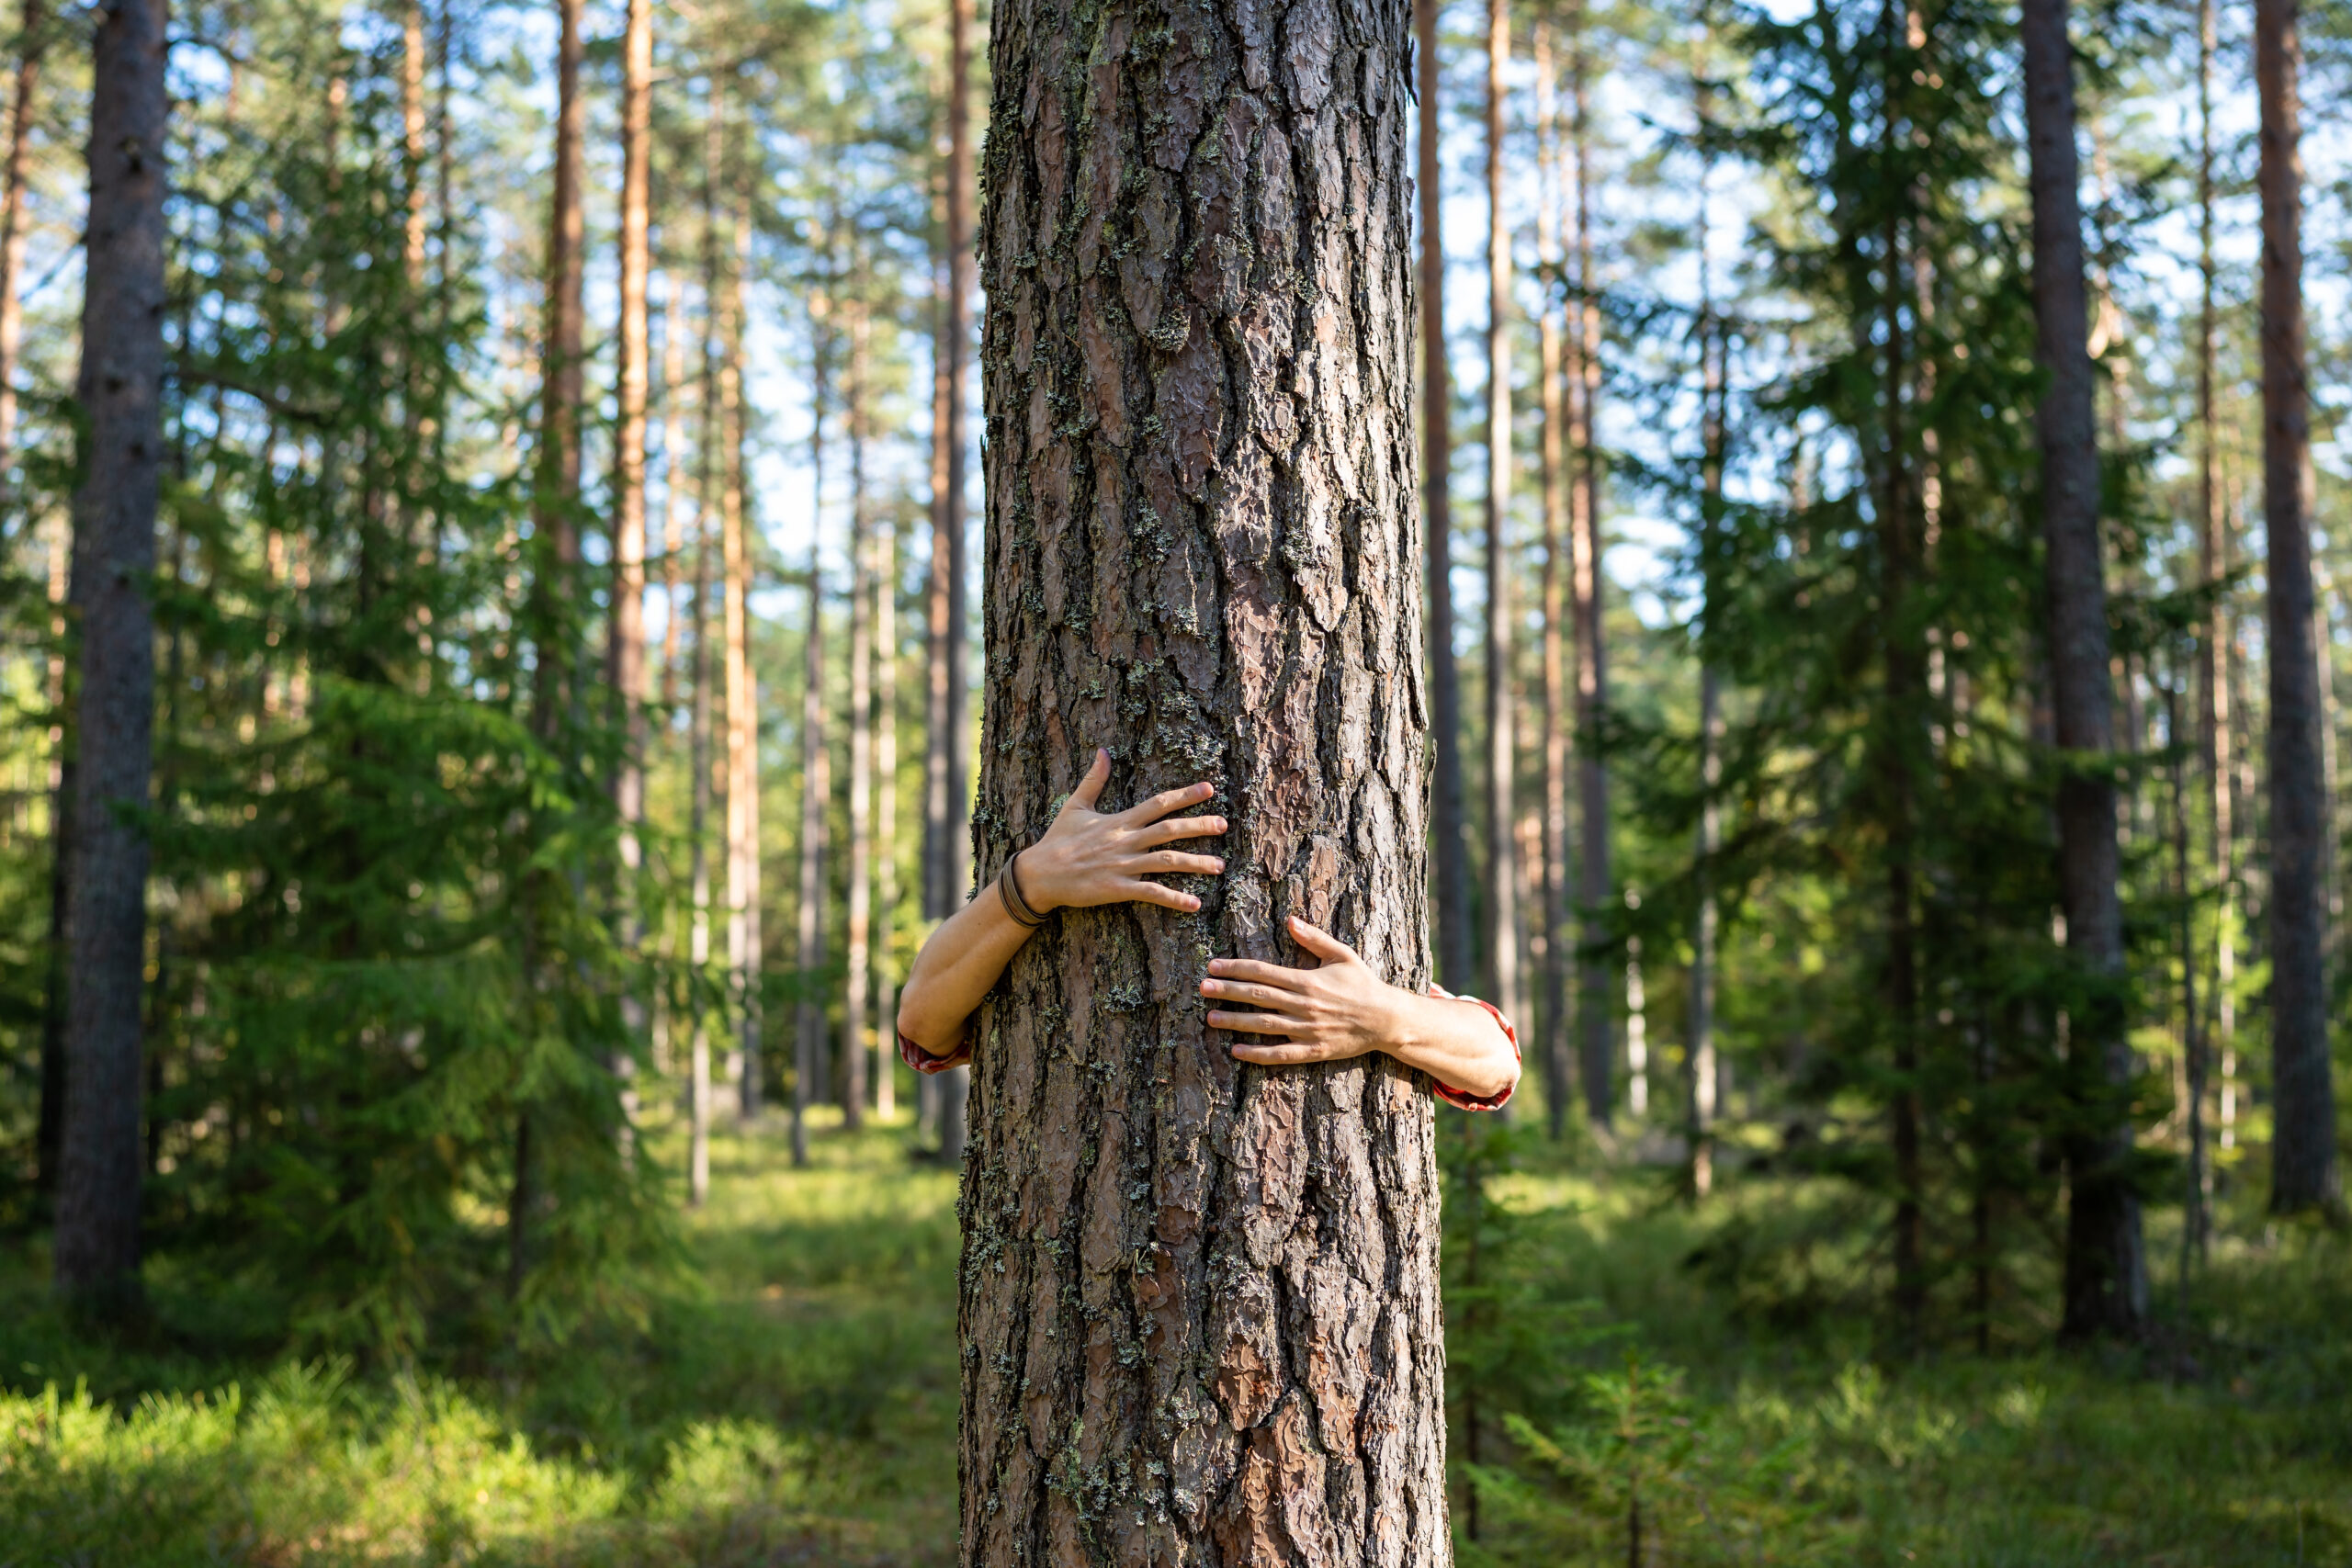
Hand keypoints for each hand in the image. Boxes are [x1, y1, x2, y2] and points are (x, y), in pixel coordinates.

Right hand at [1015, 749, 1227, 914]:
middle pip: (1169, 830)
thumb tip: (1103, 751)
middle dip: (1199, 826)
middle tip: (1224, 825)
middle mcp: (1125, 841)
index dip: (1185, 795)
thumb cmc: (1057, 840)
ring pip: (1166, 862)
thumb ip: (1094, 779)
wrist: (1039, 874)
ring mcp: (1122, 866)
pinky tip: (1194, 904)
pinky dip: (1173, 898)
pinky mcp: (1116, 889)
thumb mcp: (1075, 805)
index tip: (1209, 788)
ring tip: (1220, 866)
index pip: (1158, 803)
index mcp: (1119, 821)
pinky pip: (1150, 893)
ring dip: (1195, 863)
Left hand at [1202, 916, 1404, 1065]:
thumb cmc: (1363, 984)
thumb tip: (1290, 921)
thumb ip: (1315, 938)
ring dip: (1235, 1021)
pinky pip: (1281, 1053)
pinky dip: (1258, 1054)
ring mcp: (1307, 1029)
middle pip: (1258, 996)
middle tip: (1202, 988)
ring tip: (1211, 1017)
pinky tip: (1237, 1051)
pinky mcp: (1313, 1050)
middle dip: (1227, 991)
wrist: (1387, 1019)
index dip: (1235, 968)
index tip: (1213, 966)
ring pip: (1264, 1025)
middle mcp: (1303, 1005)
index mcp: (1307, 980)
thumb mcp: (1342, 955)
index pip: (1263, 972)